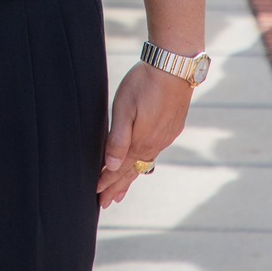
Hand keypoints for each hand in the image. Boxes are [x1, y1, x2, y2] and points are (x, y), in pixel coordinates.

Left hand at [96, 60, 192, 208]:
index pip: (120, 169)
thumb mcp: (124, 108)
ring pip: (145, 164)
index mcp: (140, 143)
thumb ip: (118, 139)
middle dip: (117, 187)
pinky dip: (144, 163)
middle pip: (132, 172)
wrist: (175, 67)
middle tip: (105, 203)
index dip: (106, 182)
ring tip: (121, 191)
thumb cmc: (144, 83)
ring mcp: (165, 137)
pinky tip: (143, 164)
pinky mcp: (173, 128)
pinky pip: (155, 153)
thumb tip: (112, 166)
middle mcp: (155, 145)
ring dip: (131, 178)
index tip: (96, 195)